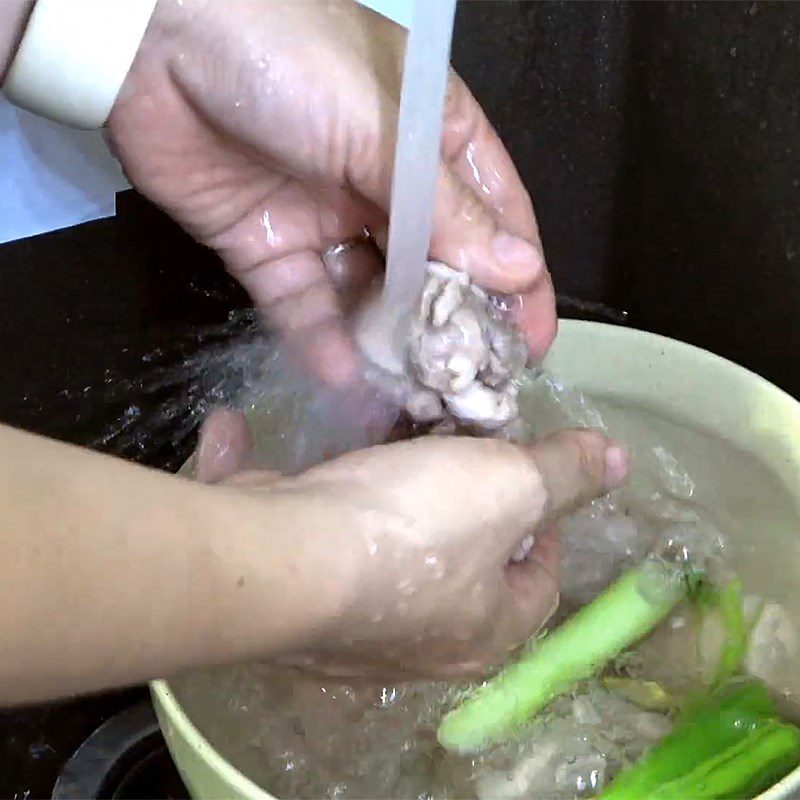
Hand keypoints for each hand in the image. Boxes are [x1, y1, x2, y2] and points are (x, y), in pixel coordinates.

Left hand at [107, 0, 556, 387]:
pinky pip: (305, 307)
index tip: (531, 342)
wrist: (152, 42)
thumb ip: (446, 210)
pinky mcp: (269, 251)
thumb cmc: (290, 61)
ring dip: (391, 345)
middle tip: (473, 385)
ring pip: (372, 297)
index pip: (495, 218)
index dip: (520, 281)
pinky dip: (323, 342)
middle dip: (455, 326)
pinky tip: (345, 379)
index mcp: (431, 140)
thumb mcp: (383, 128)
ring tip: (412, 397)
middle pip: (436, 269)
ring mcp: (327, 222)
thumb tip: (520, 272)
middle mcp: (386, 185)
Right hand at [195, 410, 628, 678]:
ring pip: (374, 550)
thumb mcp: (508, 485)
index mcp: (482, 630)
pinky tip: (243, 434)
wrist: (282, 560)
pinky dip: (274, 485)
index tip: (532, 481)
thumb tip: (617, 463)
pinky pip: (288, 531)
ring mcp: (343, 623)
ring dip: (374, 495)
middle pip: (456, 566)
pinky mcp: (284, 593)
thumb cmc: (414, 527)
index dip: (546, 530)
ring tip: (379, 440)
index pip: (538, 583)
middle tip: (455, 450)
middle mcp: (415, 641)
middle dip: (460, 506)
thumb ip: (564, 473)